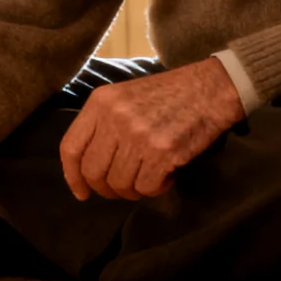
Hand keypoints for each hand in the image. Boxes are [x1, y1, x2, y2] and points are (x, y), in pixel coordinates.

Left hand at [59, 57, 244, 201]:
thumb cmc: (167, 95)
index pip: (71, 148)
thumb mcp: (124, 98)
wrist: (210, 89)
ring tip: (148, 177)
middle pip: (93, 172)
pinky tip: (166, 176)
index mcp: (100, 102)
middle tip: (123, 188)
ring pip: (120, 183)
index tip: (81, 192)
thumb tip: (87, 168)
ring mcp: (138, 135)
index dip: (72, 176)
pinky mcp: (162, 151)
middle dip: (106, 189)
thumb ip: (103, 125)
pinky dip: (156, 189)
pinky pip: (146, 187)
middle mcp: (114, 117)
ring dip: (134, 190)